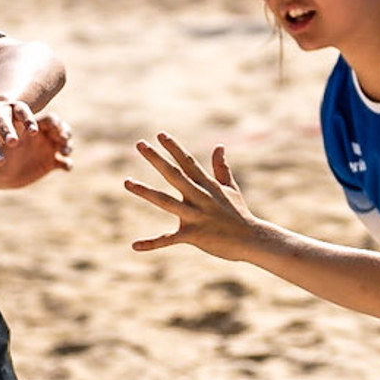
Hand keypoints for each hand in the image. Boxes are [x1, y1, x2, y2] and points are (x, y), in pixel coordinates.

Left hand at [125, 133, 265, 259]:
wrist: (253, 240)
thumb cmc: (240, 214)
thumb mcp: (231, 189)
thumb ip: (221, 168)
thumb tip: (219, 146)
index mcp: (207, 185)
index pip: (188, 162)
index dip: (173, 148)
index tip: (159, 134)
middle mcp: (200, 197)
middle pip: (174, 175)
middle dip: (157, 159)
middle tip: (139, 144)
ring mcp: (196, 216)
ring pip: (166, 202)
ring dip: (146, 192)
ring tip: (126, 182)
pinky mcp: (193, 235)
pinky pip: (169, 240)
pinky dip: (152, 243)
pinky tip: (134, 245)